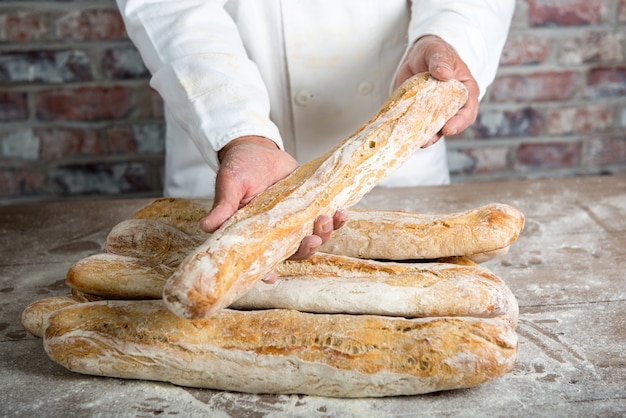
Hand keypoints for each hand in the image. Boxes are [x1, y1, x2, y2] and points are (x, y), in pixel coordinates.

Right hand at [199, 136, 346, 282]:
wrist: (258, 148)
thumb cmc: (239, 167)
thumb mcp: (229, 185)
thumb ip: (223, 207)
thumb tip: (205, 226)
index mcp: (254, 233)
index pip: (260, 259)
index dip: (266, 270)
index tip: (272, 276)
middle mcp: (275, 233)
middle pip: (294, 253)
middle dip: (306, 249)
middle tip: (311, 239)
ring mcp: (295, 221)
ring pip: (312, 239)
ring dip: (324, 234)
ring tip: (327, 219)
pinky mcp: (309, 207)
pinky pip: (325, 219)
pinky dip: (336, 219)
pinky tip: (341, 212)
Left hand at [394, 35, 479, 145]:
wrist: (416, 56)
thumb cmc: (433, 51)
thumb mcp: (437, 51)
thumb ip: (440, 60)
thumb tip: (444, 73)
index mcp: (464, 90)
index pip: (468, 110)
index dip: (460, 122)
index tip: (448, 128)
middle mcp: (451, 105)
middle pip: (450, 125)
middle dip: (438, 135)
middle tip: (427, 140)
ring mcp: (435, 112)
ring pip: (432, 129)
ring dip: (423, 137)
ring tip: (413, 141)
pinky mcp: (419, 114)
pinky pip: (416, 126)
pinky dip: (410, 131)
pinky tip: (402, 133)